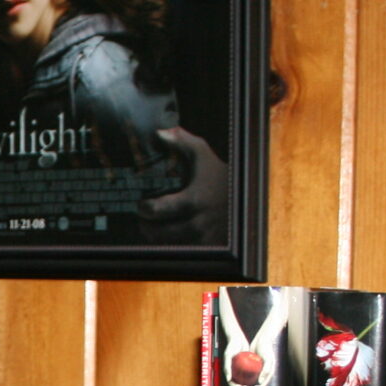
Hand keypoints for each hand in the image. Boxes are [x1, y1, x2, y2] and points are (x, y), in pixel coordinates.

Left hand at [140, 127, 228, 245]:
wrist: (244, 196)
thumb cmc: (218, 175)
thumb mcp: (203, 155)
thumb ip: (182, 141)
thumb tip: (158, 133)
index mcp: (194, 200)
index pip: (161, 210)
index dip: (146, 210)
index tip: (141, 205)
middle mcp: (198, 223)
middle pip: (160, 233)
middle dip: (146, 226)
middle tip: (142, 218)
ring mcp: (202, 238)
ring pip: (168, 246)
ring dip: (156, 237)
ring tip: (150, 227)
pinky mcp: (205, 248)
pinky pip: (180, 252)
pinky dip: (170, 245)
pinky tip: (165, 236)